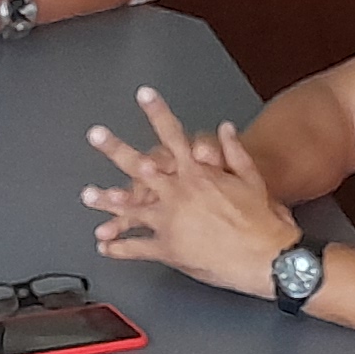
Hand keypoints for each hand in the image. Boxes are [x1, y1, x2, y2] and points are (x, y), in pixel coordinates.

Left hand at [81, 88, 298, 293]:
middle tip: (97, 135)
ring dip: (107, 201)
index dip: (157, 112)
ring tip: (88, 195)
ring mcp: (169, 222)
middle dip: (115, 149)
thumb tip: (225, 128)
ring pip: (130, 208)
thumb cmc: (263, 221)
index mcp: (197, 174)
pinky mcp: (168, 250)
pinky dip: (120, 248)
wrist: (266, 258)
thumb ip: (234, 151)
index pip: (173, 135)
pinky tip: (107, 246)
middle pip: (139, 167)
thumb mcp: (252, 179)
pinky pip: (137, 248)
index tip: (144, 95)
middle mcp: (177, 194)